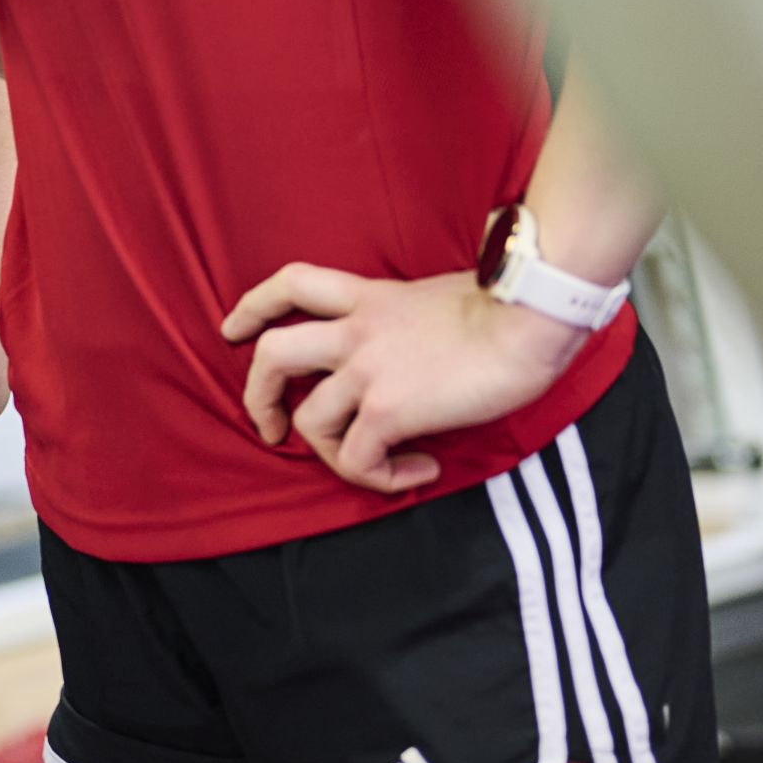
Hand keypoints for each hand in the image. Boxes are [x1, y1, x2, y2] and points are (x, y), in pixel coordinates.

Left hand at [216, 264, 583, 494]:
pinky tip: (419, 471)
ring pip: (307, 420)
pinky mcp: (388, 411)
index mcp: (369, 298)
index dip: (253, 306)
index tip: (233, 329)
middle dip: (255, 396)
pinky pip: (357, 459)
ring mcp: (367, 371)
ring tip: (371, 464)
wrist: (529, 318)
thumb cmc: (506, 308)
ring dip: (332, 455)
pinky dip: (379, 478)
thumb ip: (409, 319)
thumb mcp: (438, 297)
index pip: (291, 284)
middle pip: (271, 354)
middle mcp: (356, 332)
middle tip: (271, 428)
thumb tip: (419, 353)